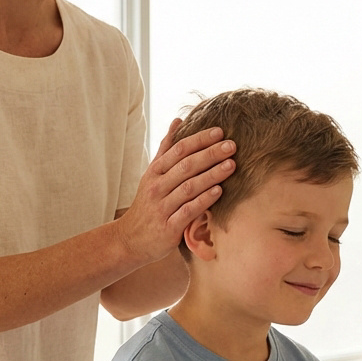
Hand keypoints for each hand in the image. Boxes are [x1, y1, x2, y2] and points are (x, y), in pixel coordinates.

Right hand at [114, 119, 234, 265]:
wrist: (129, 240)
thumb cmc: (147, 204)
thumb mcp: (152, 174)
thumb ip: (166, 149)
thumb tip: (178, 120)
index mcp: (154, 172)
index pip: (178, 150)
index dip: (199, 140)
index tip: (219, 132)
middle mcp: (157, 187)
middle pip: (186, 166)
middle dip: (210, 154)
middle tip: (232, 145)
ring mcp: (162, 207)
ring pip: (188, 187)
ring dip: (211, 175)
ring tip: (231, 165)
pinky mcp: (168, 227)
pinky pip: (188, 210)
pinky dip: (203, 200)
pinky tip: (219, 191)